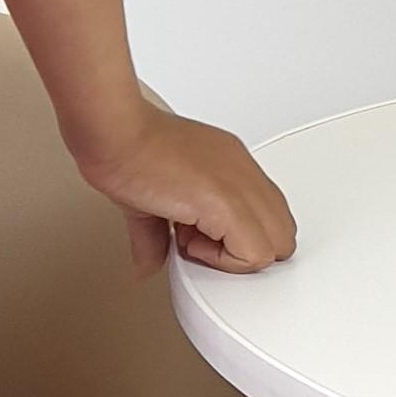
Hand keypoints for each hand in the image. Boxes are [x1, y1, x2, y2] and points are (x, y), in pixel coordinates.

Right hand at [73, 92, 297, 279]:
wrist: (113, 133)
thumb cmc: (125, 147)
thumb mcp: (149, 199)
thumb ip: (157, 237)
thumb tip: (149, 263)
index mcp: (231, 166)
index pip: (266, 214)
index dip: (237, 237)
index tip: (197, 234)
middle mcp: (243, 173)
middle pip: (282, 232)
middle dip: (245, 250)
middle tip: (200, 241)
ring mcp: (241, 185)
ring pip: (279, 245)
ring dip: (236, 256)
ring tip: (191, 238)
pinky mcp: (229, 203)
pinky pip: (255, 254)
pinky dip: (223, 261)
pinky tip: (187, 237)